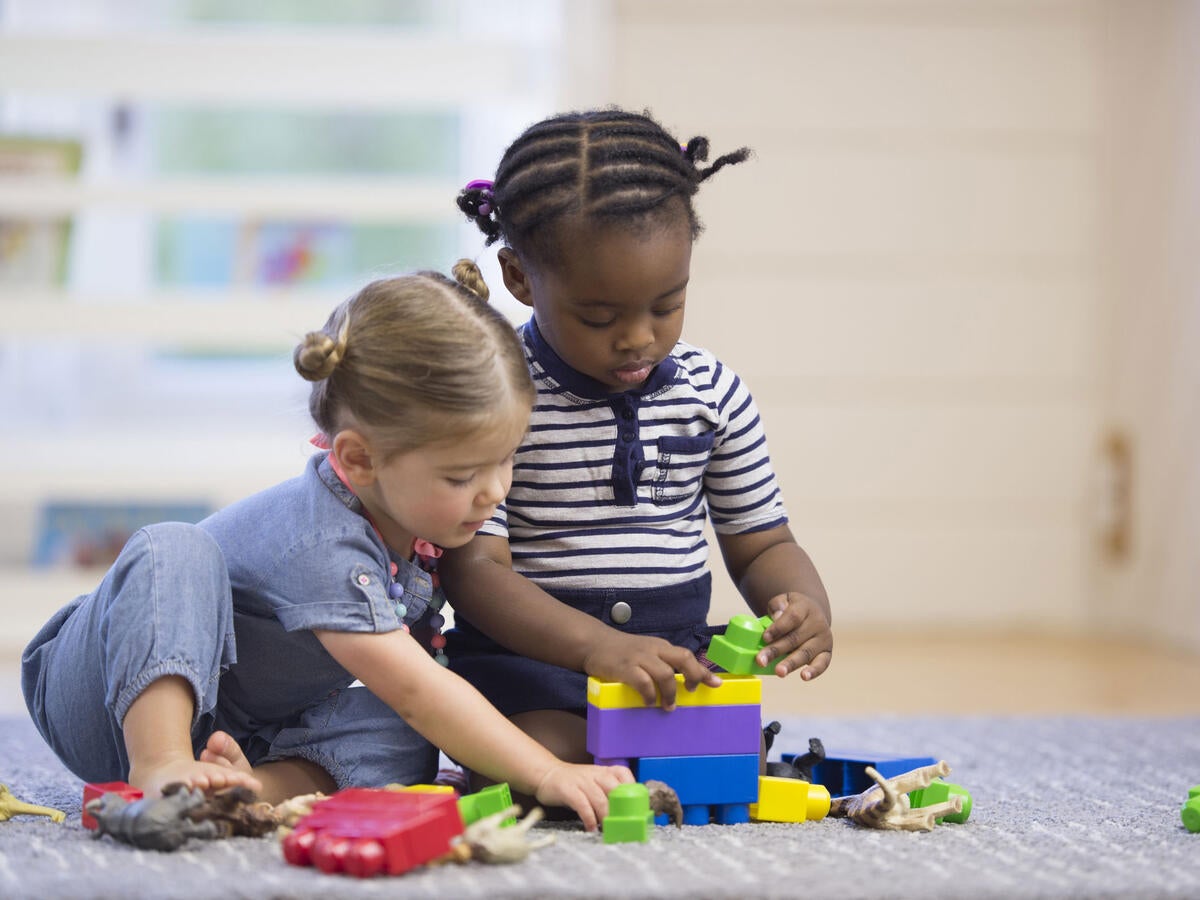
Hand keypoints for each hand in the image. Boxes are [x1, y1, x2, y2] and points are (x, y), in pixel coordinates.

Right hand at [533, 763, 633, 830]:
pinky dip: (589, 818)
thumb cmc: (574, 783)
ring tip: (608, 830)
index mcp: (603, 771)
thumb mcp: (593, 782)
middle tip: (624, 824)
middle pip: (614, 789)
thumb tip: (626, 812)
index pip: (623, 774)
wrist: (546, 774)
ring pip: (600, 799)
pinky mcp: (568, 789)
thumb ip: (607, 793)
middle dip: (621, 809)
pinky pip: (582, 805)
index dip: (632, 789)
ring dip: (606, 817)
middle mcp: (594, 774)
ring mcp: (581, 781)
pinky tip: (591, 828)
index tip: (637, 807)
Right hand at [582, 631, 721, 709]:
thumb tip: (683, 683)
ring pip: (665, 673)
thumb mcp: (646, 652)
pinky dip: (649, 694)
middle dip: (693, 676)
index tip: (716, 684)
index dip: (703, 671)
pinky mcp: (624, 667)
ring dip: (670, 692)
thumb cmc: (623, 652)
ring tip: (669, 706)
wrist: (595, 643)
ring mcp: (639, 658)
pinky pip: (642, 682)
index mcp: (661, 647)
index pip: (687, 656)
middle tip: (692, 692)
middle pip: (682, 659)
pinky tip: (649, 702)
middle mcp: (654, 649)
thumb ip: (662, 662)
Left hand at [758, 592, 832, 679]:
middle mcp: (817, 623)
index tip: (764, 637)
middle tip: (761, 661)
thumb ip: (778, 606)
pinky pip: (822, 663)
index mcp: (805, 607)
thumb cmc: (792, 609)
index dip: (778, 628)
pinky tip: (804, 677)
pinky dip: (814, 671)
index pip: (792, 617)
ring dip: (791, 663)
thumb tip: (777, 617)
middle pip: (795, 638)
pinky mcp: (827, 652)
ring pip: (805, 652)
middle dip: (776, 650)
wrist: (812, 613)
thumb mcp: (784, 600)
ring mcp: (823, 638)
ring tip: (779, 672)